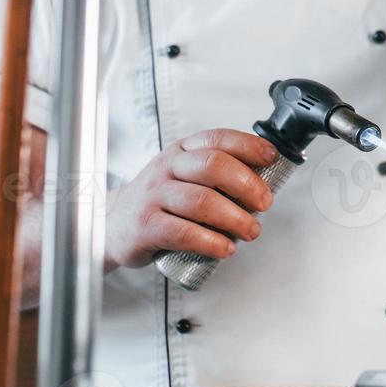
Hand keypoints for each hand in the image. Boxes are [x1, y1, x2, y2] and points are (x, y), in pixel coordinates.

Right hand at [104, 128, 278, 269]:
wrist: (114, 225)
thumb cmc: (160, 201)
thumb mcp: (184, 176)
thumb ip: (217, 174)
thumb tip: (265, 184)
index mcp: (182, 150)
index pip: (218, 139)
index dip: (248, 146)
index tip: (271, 158)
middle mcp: (167, 167)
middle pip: (213, 166)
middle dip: (247, 184)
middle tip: (264, 203)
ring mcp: (154, 195)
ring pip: (202, 201)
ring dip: (235, 218)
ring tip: (251, 230)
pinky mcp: (147, 225)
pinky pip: (184, 232)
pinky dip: (211, 242)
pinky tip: (226, 248)